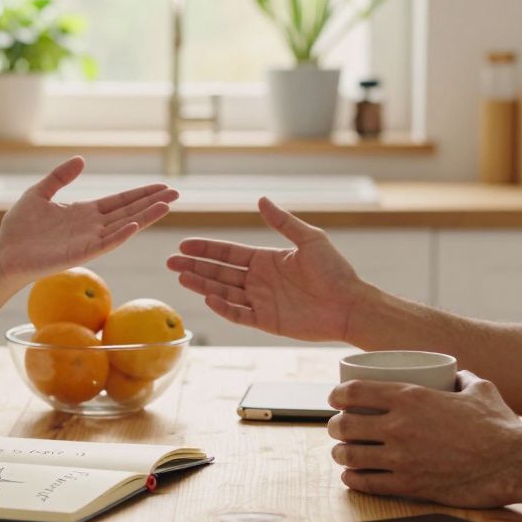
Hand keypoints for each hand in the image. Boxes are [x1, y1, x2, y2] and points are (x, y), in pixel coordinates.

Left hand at [0, 157, 177, 283]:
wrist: (5, 254)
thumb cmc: (19, 229)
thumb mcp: (39, 193)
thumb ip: (60, 177)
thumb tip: (81, 159)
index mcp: (84, 213)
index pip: (120, 201)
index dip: (141, 193)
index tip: (162, 186)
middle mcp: (92, 227)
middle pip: (129, 211)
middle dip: (152, 202)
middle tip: (177, 193)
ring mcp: (88, 241)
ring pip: (123, 227)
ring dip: (145, 217)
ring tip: (166, 205)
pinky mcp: (80, 254)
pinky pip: (104, 244)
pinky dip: (120, 235)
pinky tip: (134, 225)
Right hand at [165, 196, 366, 342]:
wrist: (350, 304)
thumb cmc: (335, 271)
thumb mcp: (310, 239)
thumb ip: (283, 222)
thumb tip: (261, 199)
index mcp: (266, 260)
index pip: (228, 253)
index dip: (206, 249)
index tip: (184, 245)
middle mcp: (259, 280)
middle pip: (220, 272)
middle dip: (195, 267)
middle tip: (170, 263)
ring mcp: (261, 301)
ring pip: (224, 292)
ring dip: (202, 285)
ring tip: (181, 278)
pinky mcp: (267, 321)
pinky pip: (239, 314)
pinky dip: (223, 308)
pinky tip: (209, 298)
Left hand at [327, 371, 521, 507]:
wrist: (514, 463)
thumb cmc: (500, 425)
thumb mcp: (480, 389)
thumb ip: (462, 378)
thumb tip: (456, 374)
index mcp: (410, 397)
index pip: (354, 391)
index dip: (337, 395)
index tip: (334, 399)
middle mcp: (399, 426)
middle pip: (344, 425)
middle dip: (334, 426)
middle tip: (337, 428)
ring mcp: (401, 458)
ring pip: (350, 456)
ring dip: (340, 454)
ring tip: (342, 453)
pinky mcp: (409, 485)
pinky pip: (367, 483)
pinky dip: (353, 479)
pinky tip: (352, 476)